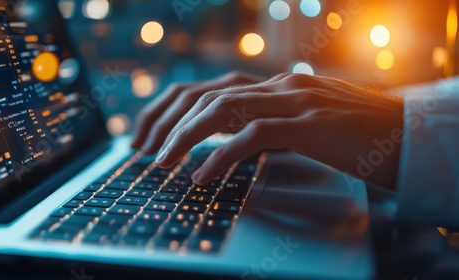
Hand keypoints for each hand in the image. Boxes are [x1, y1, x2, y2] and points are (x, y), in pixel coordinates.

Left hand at [133, 72, 403, 189]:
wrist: (408, 134)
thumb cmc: (357, 135)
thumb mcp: (307, 124)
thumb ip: (274, 125)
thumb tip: (238, 142)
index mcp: (277, 86)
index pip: (212, 90)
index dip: (175, 111)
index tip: (153, 136)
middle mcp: (281, 87)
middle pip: (208, 96)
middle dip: (169, 123)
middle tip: (145, 151)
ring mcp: (295, 102)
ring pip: (223, 110)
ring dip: (186, 136)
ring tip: (162, 161)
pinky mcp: (309, 125)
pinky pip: (253, 136)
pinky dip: (223, 156)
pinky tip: (203, 175)